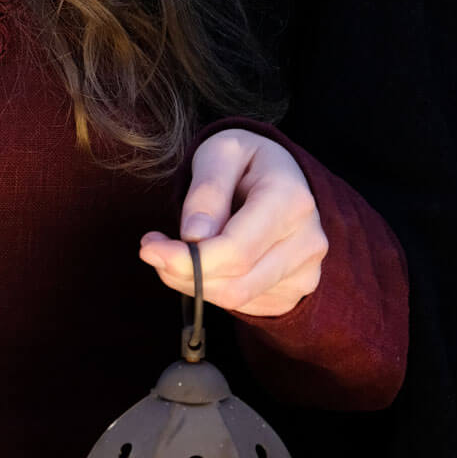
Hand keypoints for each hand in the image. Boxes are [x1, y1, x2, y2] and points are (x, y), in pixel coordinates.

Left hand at [139, 129, 327, 317]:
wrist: (282, 175)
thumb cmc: (245, 160)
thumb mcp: (220, 153)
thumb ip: (207, 190)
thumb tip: (194, 236)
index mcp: (291, 200)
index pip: (235, 251)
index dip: (187, 259)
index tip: (148, 248)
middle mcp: (308, 240)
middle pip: (235, 283)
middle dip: (183, 273)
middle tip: (154, 250)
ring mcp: (307, 269)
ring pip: (237, 298)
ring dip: (194, 283)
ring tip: (178, 251)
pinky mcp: (296, 289)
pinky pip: (246, 304)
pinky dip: (215, 288)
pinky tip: (208, 261)